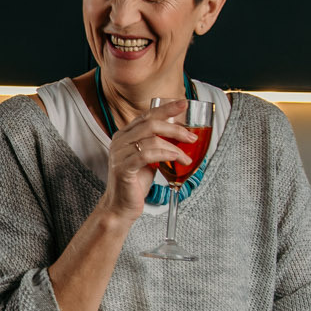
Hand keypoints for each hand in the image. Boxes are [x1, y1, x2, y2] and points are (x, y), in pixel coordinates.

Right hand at [100, 98, 199, 218]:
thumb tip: (179, 134)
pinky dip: (165, 155)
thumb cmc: (135, 183)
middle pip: (150, 124)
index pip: (147, 115)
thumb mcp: (149, 159)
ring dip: (174, 148)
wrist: (120, 207)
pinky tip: (176, 160)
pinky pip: (147, 155)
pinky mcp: (123, 168)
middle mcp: (119, 141)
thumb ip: (157, 145)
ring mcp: (119, 154)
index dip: (166, 108)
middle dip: (175, 128)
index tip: (183, 103)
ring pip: (151, 140)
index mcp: (124, 135)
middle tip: (191, 137)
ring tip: (186, 158)